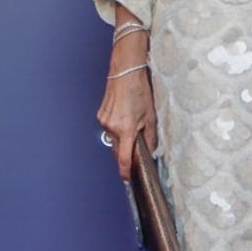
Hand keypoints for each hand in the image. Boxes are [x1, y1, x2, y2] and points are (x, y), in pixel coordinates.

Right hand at [97, 63, 156, 180]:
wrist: (125, 73)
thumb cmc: (138, 90)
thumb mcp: (150, 116)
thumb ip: (150, 136)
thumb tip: (150, 150)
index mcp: (126, 129)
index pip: (123, 158)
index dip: (125, 171)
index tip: (127, 177)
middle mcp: (111, 127)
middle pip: (117, 149)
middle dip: (125, 151)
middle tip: (136, 146)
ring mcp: (104, 121)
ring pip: (113, 138)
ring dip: (121, 138)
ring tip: (132, 123)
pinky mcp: (100, 115)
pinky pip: (108, 128)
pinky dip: (116, 128)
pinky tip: (124, 117)